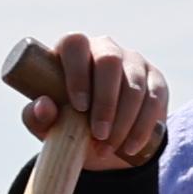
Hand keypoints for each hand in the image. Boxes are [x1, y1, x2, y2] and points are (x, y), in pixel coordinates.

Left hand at [15, 35, 169, 170]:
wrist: (103, 143)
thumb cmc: (67, 125)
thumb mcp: (48, 125)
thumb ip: (38, 116)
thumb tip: (43, 105)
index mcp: (73, 51)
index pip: (75, 45)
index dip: (77, 73)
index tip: (79, 107)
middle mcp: (104, 49)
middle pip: (109, 61)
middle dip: (105, 102)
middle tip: (98, 134)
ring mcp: (133, 62)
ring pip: (134, 84)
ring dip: (123, 121)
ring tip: (108, 148)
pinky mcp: (155, 80)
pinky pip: (153, 99)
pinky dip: (142, 127)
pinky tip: (130, 147)